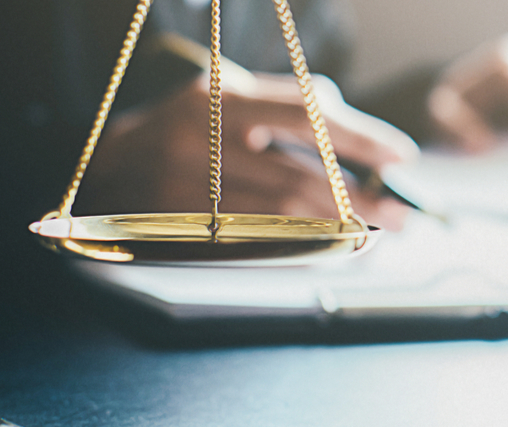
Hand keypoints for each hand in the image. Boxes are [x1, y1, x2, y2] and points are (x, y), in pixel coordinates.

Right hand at [76, 72, 418, 229]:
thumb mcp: (226, 98)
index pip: (304, 115)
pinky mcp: (180, 228)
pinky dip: (301, 244)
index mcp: (218, 98)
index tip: (401, 156)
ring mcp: (186, 189)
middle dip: (358, 197)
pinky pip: (255, 240)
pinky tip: (332, 246)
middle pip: (296, 174)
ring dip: (337, 226)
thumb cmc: (187, 129)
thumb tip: (355, 129)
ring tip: (376, 233)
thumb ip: (284, 105)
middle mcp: (199, 141)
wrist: (105, 169)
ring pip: (279, 214)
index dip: (359, 137)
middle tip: (402, 213)